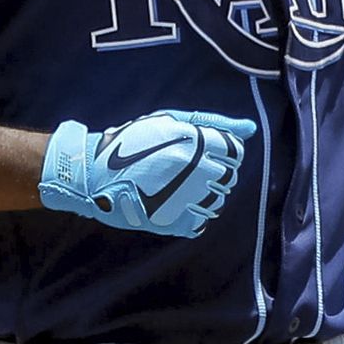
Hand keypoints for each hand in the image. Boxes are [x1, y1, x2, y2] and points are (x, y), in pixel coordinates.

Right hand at [39, 109, 253, 236]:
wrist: (94, 173)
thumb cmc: (133, 142)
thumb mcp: (170, 121)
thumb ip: (214, 124)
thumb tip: (250, 129)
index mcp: (193, 141)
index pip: (234, 152)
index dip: (221, 152)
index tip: (200, 153)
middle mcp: (193, 169)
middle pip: (228, 177)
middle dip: (212, 173)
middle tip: (182, 170)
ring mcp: (185, 197)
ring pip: (217, 201)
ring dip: (202, 195)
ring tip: (174, 187)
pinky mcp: (174, 222)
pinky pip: (200, 222)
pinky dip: (190, 215)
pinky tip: (171, 204)